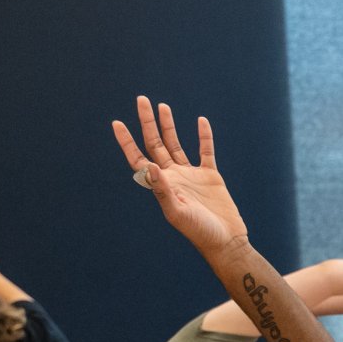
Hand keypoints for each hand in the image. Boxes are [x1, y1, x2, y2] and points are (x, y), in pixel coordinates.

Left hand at [112, 97, 247, 256]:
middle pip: (155, 143)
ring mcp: (191, 175)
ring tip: (163, 106)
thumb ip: (162, 190)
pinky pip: (205, 151)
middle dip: (147, 122)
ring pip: (176, 144)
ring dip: (168, 125)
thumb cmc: (199, 232)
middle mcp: (173, 177)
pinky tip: (200, 121)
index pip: (139, 158)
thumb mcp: (177, 212)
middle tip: (141, 99)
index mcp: (161, 185)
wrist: (225, 241)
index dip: (126, 142)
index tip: (117, 123)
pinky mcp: (210, 176)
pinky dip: (204, 136)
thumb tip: (149, 165)